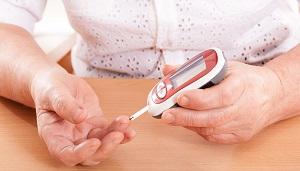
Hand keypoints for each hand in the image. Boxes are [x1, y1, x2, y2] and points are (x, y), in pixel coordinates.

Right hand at [30, 68, 135, 165]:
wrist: (59, 83)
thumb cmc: (50, 89)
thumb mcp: (53, 93)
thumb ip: (65, 105)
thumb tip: (80, 116)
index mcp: (53, 134)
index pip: (65, 153)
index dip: (80, 153)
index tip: (94, 142)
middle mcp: (70, 138)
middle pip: (88, 155)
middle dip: (105, 148)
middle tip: (117, 135)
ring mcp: (85, 133)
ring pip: (103, 145)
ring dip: (116, 138)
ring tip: (124, 123)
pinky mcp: (97, 126)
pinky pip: (110, 132)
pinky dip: (121, 131)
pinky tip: (128, 127)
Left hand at [161, 61, 283, 143]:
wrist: (271, 94)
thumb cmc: (246, 79)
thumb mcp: (224, 66)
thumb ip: (195, 69)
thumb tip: (168, 70)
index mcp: (242, 84)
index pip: (221, 95)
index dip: (199, 99)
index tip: (180, 97)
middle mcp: (245, 106)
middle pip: (214, 117)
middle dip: (186, 117)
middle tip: (166, 114)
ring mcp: (244, 124)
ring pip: (212, 129)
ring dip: (189, 124)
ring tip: (172, 117)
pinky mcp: (241, 135)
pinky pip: (215, 137)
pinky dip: (198, 130)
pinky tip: (188, 123)